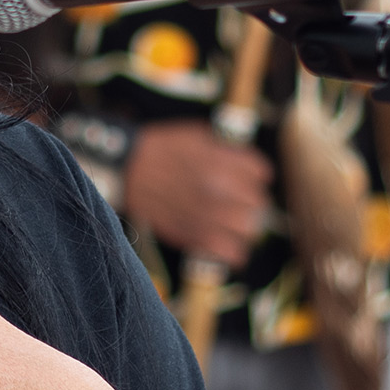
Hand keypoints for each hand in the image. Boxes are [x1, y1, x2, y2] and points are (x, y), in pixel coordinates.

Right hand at [123, 118, 269, 267]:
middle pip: (258, 202)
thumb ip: (228, 151)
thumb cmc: (163, 150)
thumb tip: (251, 166)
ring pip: (250, 229)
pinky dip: (234, 250)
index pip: (261, 173)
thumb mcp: (199, 137)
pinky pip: (231, 253)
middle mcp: (218, 190)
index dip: (255, 175)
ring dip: (246, 226)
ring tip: (236, 223)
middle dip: (251, 200)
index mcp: (221, 162)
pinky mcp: (194, 237)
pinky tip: (228, 243)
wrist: (128, 170)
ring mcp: (207, 215)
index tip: (248, 178)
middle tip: (241, 201)